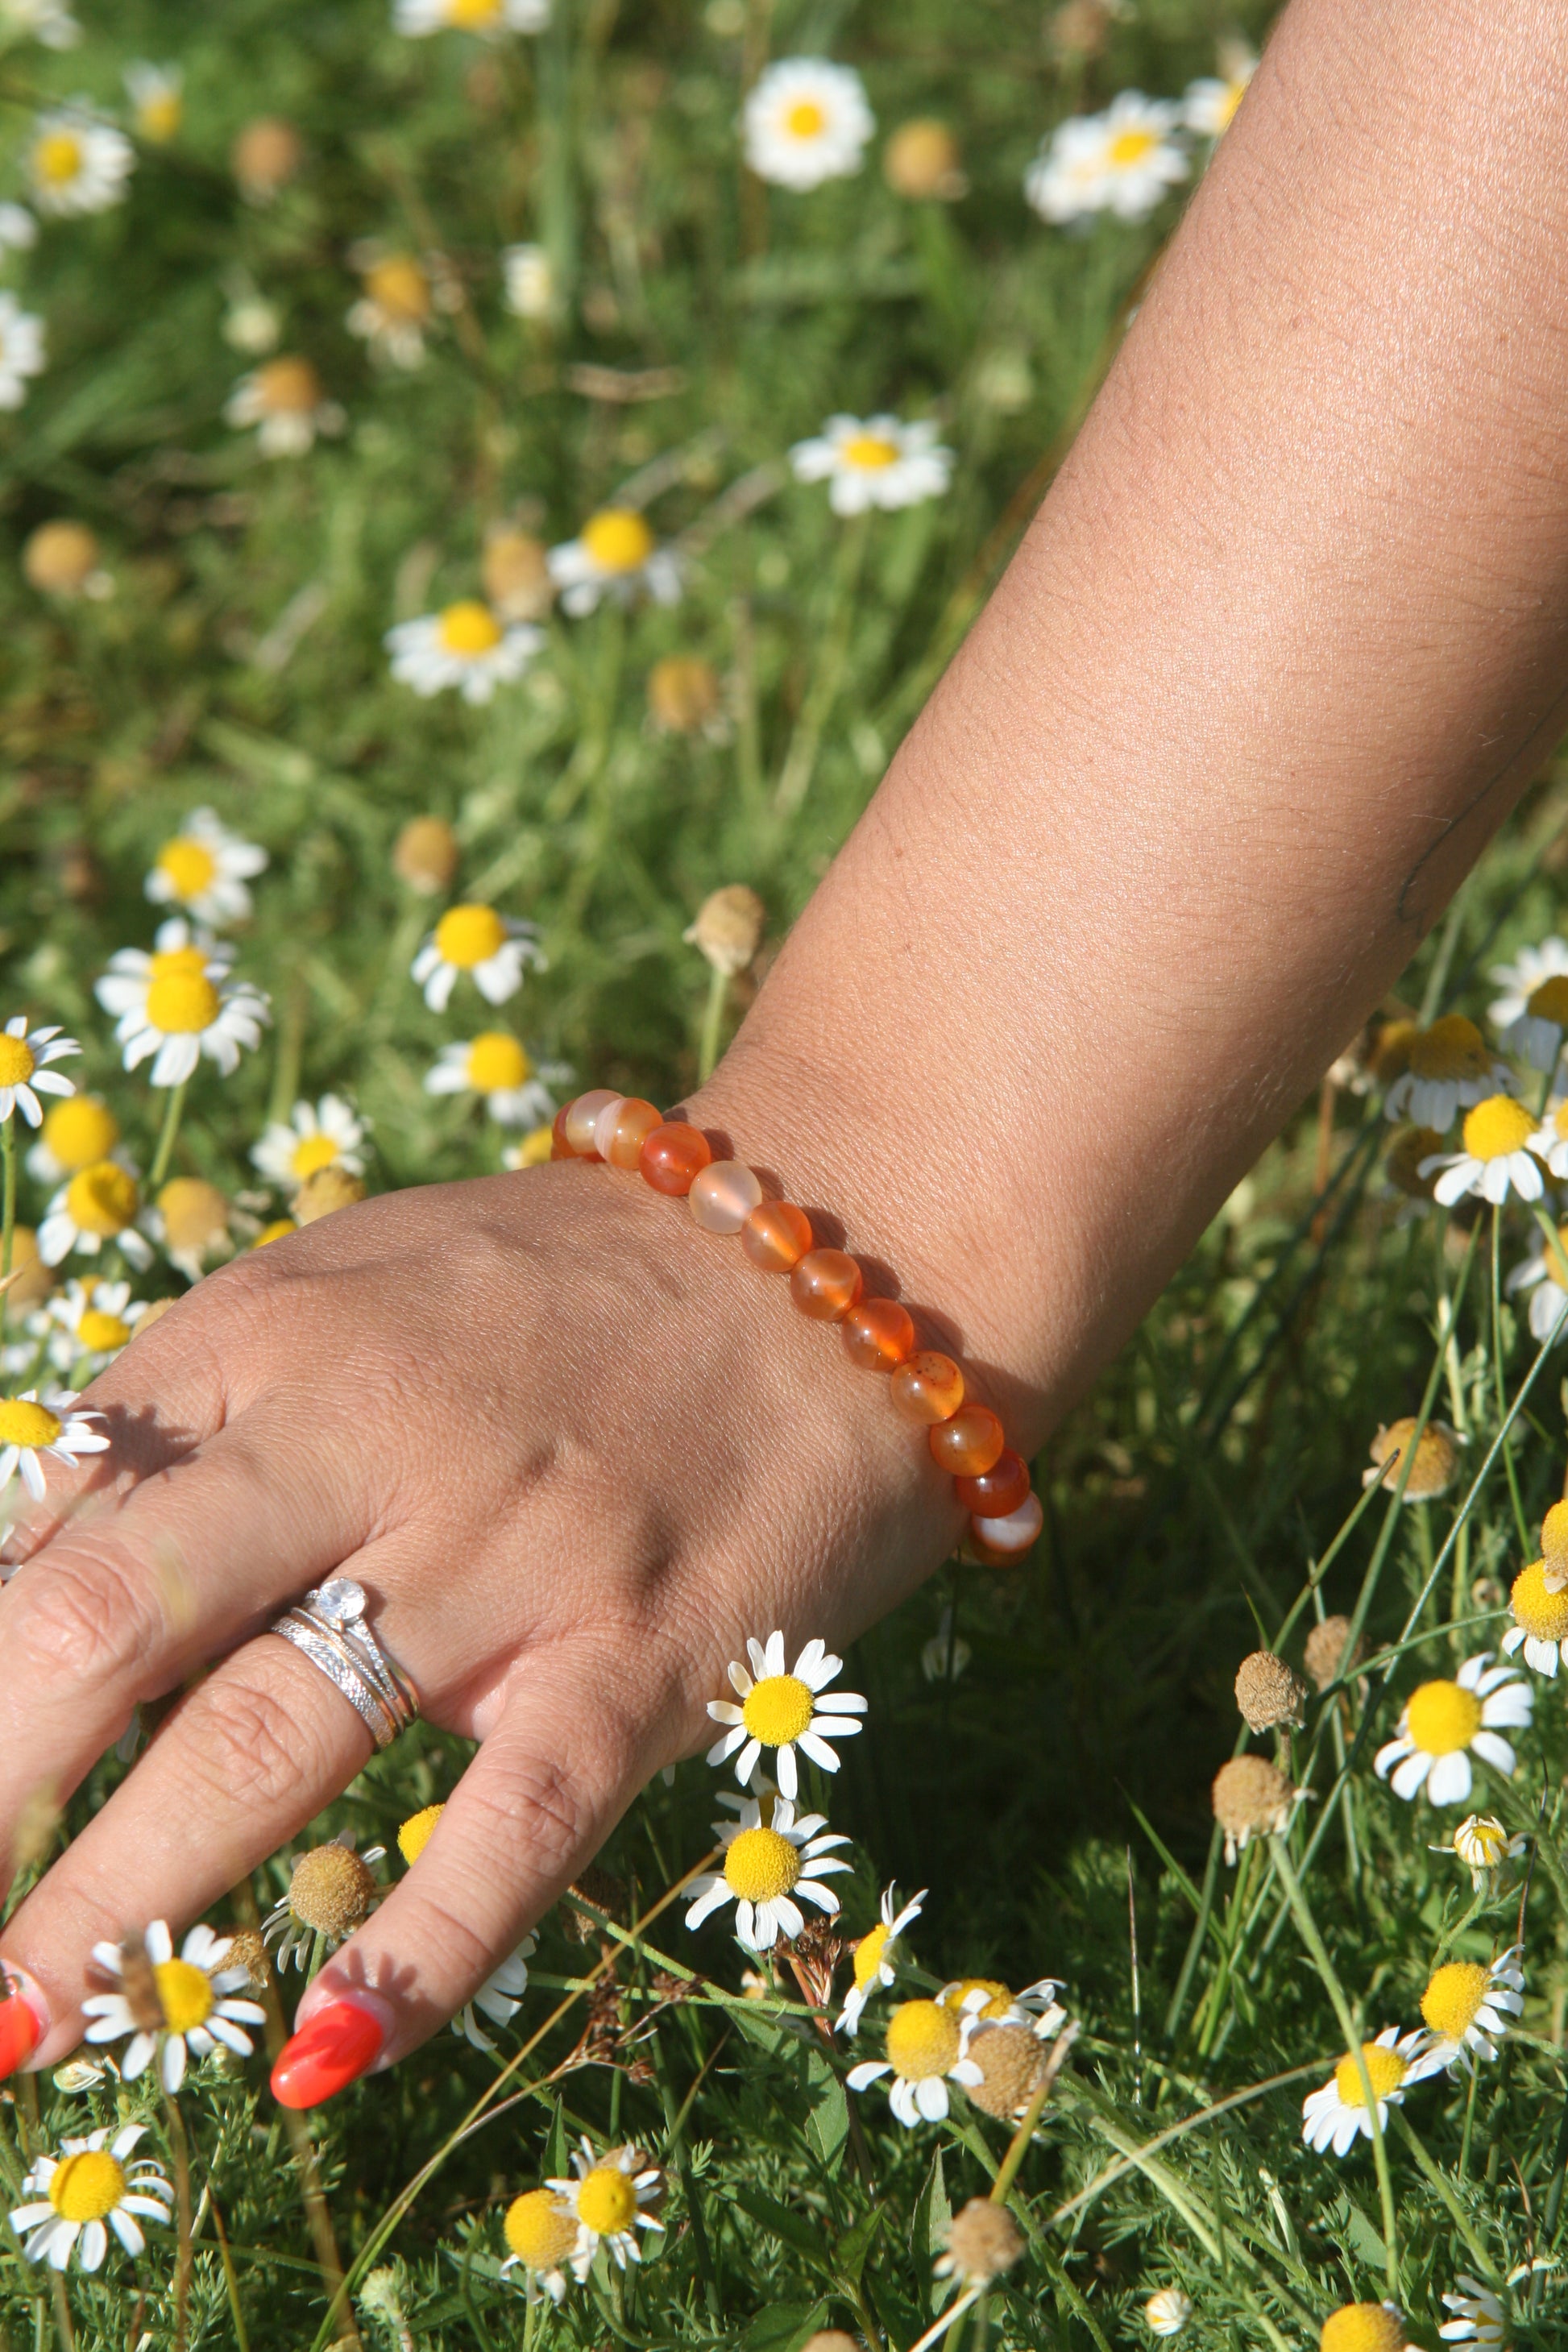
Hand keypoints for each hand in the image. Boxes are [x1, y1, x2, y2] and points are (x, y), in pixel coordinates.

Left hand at [0, 1104, 967, 2097]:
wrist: (821, 1268)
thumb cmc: (559, 1291)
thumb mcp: (350, 1287)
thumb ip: (194, 1413)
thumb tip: (19, 1568)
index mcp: (271, 1334)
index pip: (47, 1513)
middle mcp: (367, 1435)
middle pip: (111, 1619)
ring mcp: (508, 1549)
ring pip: (273, 1739)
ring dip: (120, 1903)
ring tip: (20, 2029)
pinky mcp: (640, 1652)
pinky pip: (514, 1823)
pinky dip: (415, 1949)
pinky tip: (320, 2053)